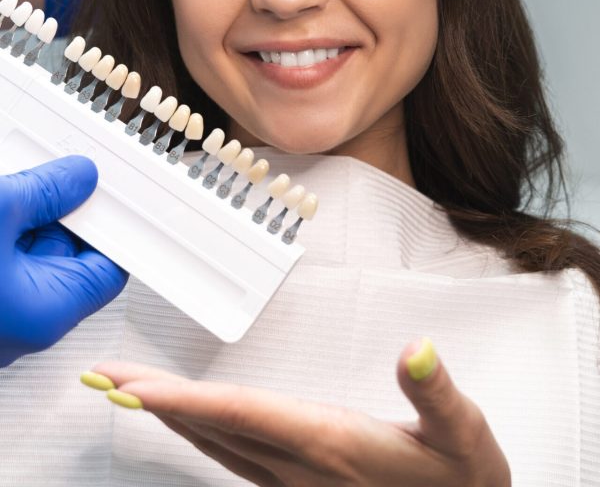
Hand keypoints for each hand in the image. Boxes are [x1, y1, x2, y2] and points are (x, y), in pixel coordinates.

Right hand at [0, 156, 127, 366]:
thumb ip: (44, 193)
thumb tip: (76, 179)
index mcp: (46, 312)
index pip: (110, 265)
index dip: (114, 224)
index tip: (112, 193)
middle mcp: (24, 323)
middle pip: (67, 256)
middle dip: (61, 215)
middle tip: (52, 180)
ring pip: (30, 256)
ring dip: (26, 223)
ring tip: (13, 196)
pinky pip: (6, 262)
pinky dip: (7, 232)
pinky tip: (2, 207)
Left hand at [88, 339, 510, 485]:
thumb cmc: (461, 478)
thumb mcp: (462, 433)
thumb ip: (435, 391)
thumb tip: (416, 349)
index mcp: (330, 443)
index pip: (243, 415)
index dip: (184, 400)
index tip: (135, 387)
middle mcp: (301, 466)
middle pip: (213, 428)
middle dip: (156, 401)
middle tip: (108, 377)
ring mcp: (295, 482)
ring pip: (217, 446)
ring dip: (171, 416)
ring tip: (134, 391)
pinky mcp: (299, 485)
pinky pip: (233, 458)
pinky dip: (201, 433)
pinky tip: (192, 422)